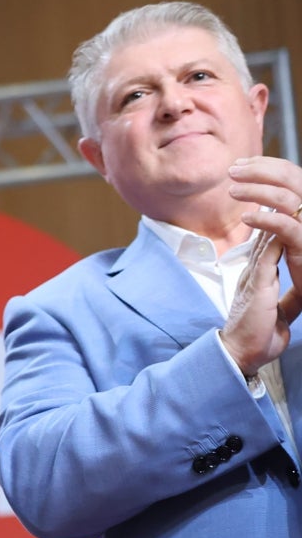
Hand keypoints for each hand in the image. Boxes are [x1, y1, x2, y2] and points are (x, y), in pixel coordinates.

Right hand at [222, 156, 301, 372]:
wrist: (241, 354)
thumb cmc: (259, 336)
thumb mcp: (280, 311)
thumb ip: (288, 295)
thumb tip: (298, 289)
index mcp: (260, 274)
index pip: (270, 239)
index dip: (276, 218)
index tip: (285, 201)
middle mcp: (255, 269)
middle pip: (265, 229)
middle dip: (272, 206)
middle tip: (276, 183)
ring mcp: (255, 273)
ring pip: (266, 235)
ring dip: (273, 214)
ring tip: (280, 194)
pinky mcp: (257, 283)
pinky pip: (267, 254)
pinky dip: (275, 235)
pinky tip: (282, 221)